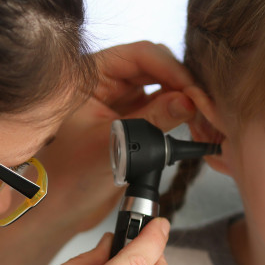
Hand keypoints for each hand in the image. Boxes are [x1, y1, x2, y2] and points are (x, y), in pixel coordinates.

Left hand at [35, 40, 196, 235]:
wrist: (58, 208)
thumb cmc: (67, 176)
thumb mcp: (111, 145)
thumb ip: (150, 121)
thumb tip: (188, 102)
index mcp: (91, 75)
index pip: (140, 55)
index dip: (171, 69)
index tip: (193, 91)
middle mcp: (108, 82)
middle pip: (157, 67)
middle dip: (183, 84)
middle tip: (205, 107)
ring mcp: (122, 101)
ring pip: (164, 88)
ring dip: (186, 101)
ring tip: (205, 120)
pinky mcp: (132, 121)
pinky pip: (163, 109)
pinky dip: (181, 117)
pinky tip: (196, 127)